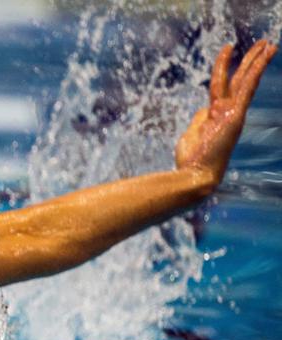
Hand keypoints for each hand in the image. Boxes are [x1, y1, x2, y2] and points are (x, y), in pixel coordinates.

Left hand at [175, 40, 276, 184]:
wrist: (195, 174)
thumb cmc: (191, 158)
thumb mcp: (193, 132)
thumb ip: (201, 117)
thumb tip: (206, 108)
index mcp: (216, 114)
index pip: (223, 85)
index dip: (224, 65)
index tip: (228, 49)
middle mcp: (228, 111)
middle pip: (240, 79)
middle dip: (251, 60)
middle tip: (264, 43)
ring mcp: (233, 113)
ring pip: (246, 80)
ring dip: (257, 60)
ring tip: (268, 44)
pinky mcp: (235, 116)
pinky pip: (246, 89)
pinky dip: (254, 72)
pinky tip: (263, 57)